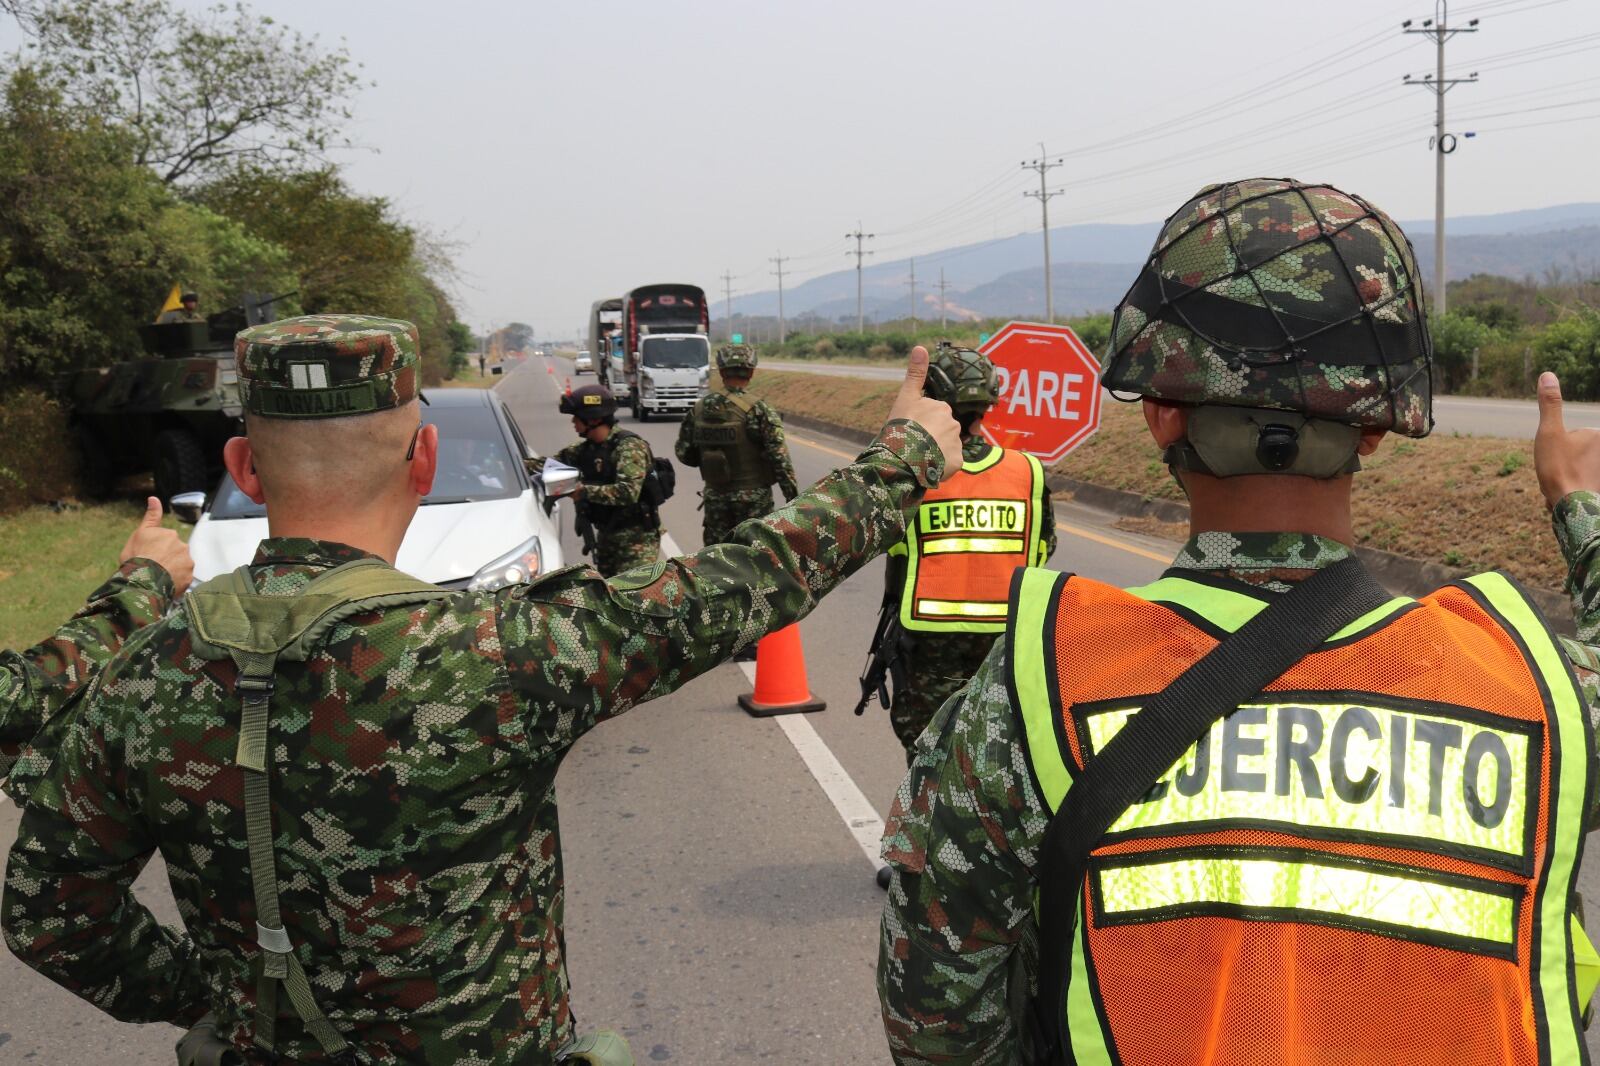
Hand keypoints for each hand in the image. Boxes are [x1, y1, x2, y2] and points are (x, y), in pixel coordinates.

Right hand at [119, 496, 194, 595]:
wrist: (142, 580)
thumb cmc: (136, 556)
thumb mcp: (140, 533)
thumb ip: (151, 516)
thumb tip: (154, 498)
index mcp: (170, 534)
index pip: (165, 541)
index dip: (156, 549)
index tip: (149, 556)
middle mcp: (182, 546)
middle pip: (175, 552)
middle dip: (166, 559)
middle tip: (152, 567)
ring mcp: (187, 562)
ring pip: (180, 565)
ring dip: (172, 569)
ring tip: (158, 577)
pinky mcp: (189, 577)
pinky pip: (183, 578)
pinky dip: (176, 580)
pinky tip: (165, 584)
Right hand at [886, 345, 961, 476]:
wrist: (904, 456)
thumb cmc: (903, 425)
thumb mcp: (906, 397)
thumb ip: (915, 374)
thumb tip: (920, 346)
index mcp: (941, 407)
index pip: (934, 414)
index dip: (922, 423)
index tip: (911, 429)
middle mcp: (953, 423)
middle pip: (942, 430)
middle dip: (931, 437)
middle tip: (915, 444)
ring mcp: (957, 443)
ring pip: (947, 447)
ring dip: (937, 452)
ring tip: (921, 457)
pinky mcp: (957, 462)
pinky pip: (951, 463)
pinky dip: (942, 466)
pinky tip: (929, 467)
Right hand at [1534, 372, 1599, 509]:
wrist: (1572, 507)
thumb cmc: (1560, 469)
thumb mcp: (1549, 432)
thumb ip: (1550, 404)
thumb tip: (1547, 375)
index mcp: (1598, 434)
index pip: (1571, 436)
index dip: (1557, 448)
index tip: (1557, 460)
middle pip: (1575, 453)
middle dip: (1562, 464)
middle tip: (1557, 473)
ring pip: (1577, 469)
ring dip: (1565, 478)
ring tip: (1561, 487)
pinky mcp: (1598, 485)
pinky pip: (1581, 484)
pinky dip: (1572, 488)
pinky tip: (1566, 497)